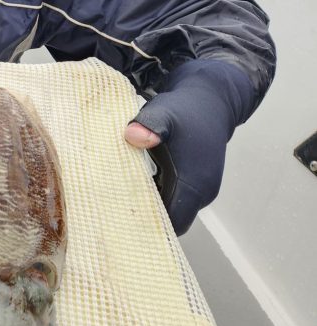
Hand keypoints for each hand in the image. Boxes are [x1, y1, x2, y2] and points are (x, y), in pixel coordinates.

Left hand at [122, 60, 254, 234]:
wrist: (211, 100)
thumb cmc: (186, 110)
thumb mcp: (164, 112)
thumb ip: (150, 126)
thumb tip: (133, 136)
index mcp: (194, 184)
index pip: (173, 223)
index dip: (149, 226)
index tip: (121, 219)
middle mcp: (202, 193)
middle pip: (172, 220)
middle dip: (145, 218)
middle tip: (113, 208)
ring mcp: (202, 189)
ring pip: (173, 209)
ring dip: (150, 205)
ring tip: (118, 197)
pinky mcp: (197, 183)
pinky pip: (175, 198)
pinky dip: (156, 195)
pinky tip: (133, 184)